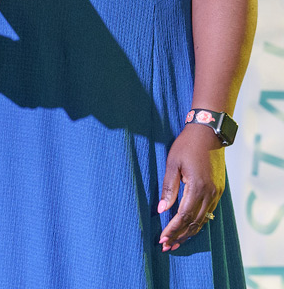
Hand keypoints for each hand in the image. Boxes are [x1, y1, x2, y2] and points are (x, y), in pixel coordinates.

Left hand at [157, 124, 224, 250]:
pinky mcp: (218, 191)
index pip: (183, 216)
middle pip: (193, 222)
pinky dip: (198, 223)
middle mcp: (209, 194)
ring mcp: (216, 193)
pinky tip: (189, 228)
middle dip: (179, 235)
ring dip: (189, 232)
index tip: (162, 238)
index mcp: (197, 187)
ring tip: (176, 242)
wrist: (208, 133)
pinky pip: (208, 213)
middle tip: (166, 246)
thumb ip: (168, 187)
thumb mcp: (173, 163)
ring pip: (202, 220)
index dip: (172, 229)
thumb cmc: (186, 145)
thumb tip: (161, 210)